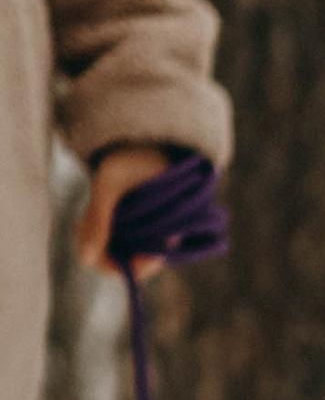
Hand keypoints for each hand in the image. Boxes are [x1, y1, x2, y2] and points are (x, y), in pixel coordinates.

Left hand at [76, 144, 170, 276]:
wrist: (140, 134)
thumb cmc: (131, 155)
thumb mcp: (108, 184)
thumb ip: (96, 221)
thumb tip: (82, 261)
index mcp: (171, 228)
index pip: (144, 265)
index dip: (117, 265)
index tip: (89, 254)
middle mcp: (168, 233)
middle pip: (134, 259)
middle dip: (104, 251)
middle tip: (78, 230)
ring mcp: (157, 226)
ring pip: (128, 248)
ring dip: (103, 240)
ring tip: (80, 223)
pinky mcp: (146, 219)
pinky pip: (126, 236)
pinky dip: (106, 231)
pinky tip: (89, 219)